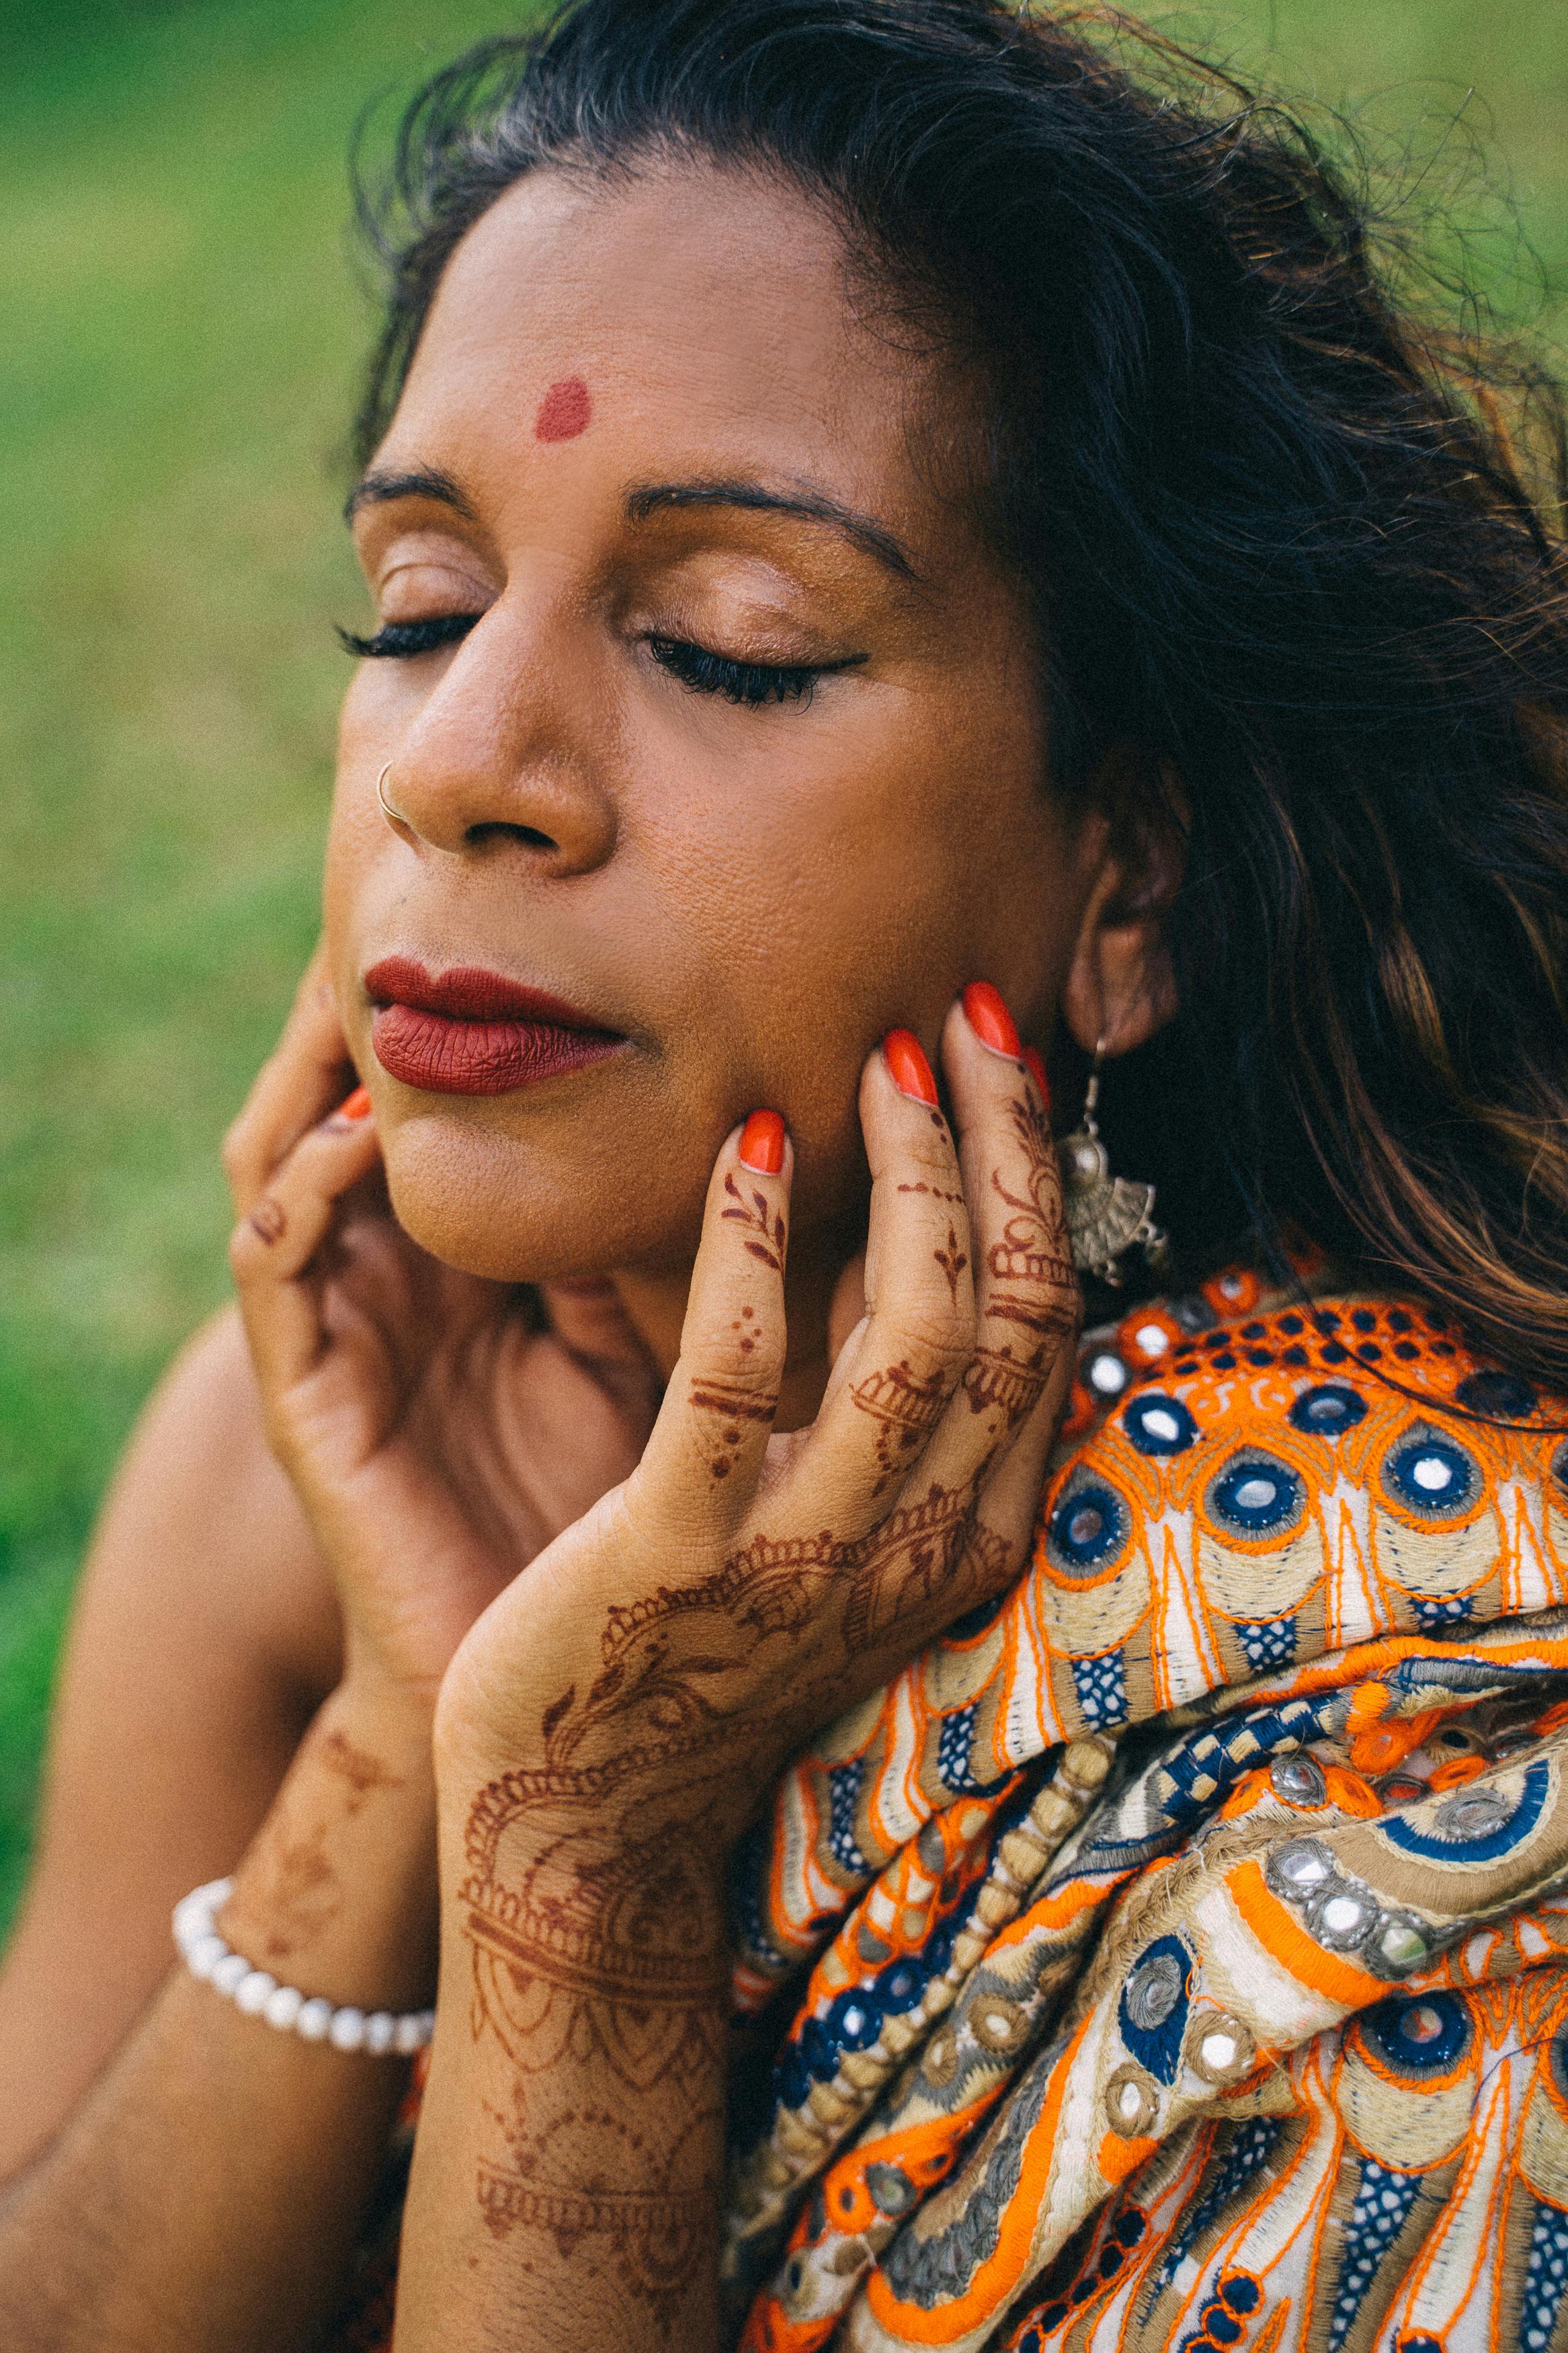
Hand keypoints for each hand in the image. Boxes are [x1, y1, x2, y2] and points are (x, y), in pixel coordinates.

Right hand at [224, 951, 659, 1714]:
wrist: (573, 1699)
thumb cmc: (654, 1519)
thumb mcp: (705, 1355)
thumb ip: (734, 1251)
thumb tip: (824, 1125)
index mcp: (514, 1250)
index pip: (491, 1084)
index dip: (517, 995)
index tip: (585, 911)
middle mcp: (424, 1264)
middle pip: (386, 1087)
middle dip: (411, 993)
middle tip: (465, 901)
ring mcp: (357, 1315)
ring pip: (307, 1142)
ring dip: (332, 1052)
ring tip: (377, 972)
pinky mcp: (307, 1382)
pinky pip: (276, 1254)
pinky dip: (308, 1180)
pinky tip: (358, 1131)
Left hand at [435, 991, 1078, 1995]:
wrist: (583, 1816)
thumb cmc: (711, 1641)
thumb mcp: (839, 1526)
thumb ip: (891, 1404)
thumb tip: (921, 1227)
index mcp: (972, 1531)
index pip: (1050, 1324)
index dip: (1039, 1177)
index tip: (1005, 1059)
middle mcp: (922, 1547)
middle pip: (1012, 1313)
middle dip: (1001, 1147)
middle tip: (964, 1014)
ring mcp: (812, 1558)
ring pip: (917, 1335)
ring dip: (912, 1178)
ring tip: (881, 1058)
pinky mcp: (682, 1555)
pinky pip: (738, 1373)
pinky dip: (754, 1245)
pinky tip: (747, 1151)